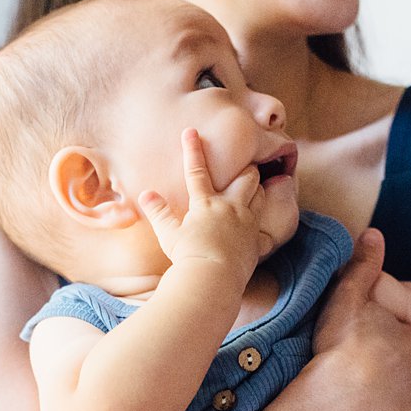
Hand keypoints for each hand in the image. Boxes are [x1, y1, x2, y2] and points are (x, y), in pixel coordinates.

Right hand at [139, 129, 261, 274]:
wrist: (212, 279)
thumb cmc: (187, 256)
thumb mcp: (168, 234)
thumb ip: (159, 212)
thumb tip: (145, 194)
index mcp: (206, 204)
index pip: (197, 171)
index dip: (193, 149)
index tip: (191, 131)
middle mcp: (230, 208)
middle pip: (246, 177)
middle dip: (246, 169)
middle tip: (245, 166)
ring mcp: (247, 223)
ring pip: (261, 196)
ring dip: (258, 190)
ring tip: (255, 190)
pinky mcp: (256, 241)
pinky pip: (265, 229)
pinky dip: (262, 226)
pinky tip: (259, 229)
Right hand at [312, 229, 410, 410]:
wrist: (347, 397)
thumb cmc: (344, 348)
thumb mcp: (349, 298)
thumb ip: (363, 267)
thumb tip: (374, 233)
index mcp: (410, 340)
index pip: (407, 343)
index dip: (391, 350)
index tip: (375, 358)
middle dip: (405, 383)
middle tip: (378, 392)